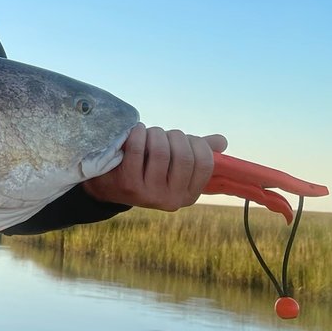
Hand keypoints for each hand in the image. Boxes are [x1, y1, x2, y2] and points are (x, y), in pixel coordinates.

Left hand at [84, 124, 227, 210]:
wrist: (109, 185)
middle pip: (183, 155)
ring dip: (155, 134)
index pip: (204, 163)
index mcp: (189, 195)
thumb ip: (197, 153)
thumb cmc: (147, 169)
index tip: (184, 139)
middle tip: (162, 135)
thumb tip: (222, 142)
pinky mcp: (128, 185)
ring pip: (161, 150)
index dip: (196, 143)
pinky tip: (136, 130)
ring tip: (148, 134)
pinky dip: (138, 134)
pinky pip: (138, 149)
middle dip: (174, 136)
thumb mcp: (173, 165)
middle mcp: (172, 199)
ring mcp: (149, 194)